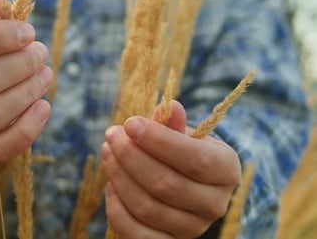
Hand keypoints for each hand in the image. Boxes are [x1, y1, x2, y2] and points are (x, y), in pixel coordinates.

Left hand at [102, 100, 240, 237]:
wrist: (187, 184)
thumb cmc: (182, 152)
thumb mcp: (183, 134)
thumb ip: (174, 123)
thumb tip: (170, 107)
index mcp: (226, 170)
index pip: (195, 159)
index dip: (159, 141)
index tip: (130, 123)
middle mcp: (215, 204)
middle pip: (166, 184)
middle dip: (131, 156)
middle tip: (111, 135)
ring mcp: (193, 228)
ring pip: (148, 207)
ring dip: (119, 177)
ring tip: (107, 152)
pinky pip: (136, 233)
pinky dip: (117, 208)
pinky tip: (110, 184)